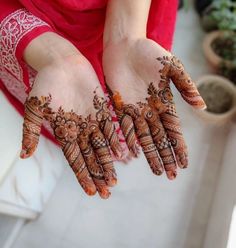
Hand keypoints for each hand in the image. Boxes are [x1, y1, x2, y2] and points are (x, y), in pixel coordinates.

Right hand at [20, 55, 121, 198]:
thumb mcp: (35, 108)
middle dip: (98, 174)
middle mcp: (80, 131)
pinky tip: (123, 153)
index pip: (75, 160)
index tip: (92, 192)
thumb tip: (24, 156)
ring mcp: (92, 121)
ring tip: (115, 179)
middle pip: (91, 158)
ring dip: (109, 163)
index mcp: (65, 133)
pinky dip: (116, 140)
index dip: (83, 176)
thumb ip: (30, 132)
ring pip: (102, 146)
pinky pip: (111, 128)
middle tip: (107, 191)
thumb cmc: (46, 84)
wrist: (62, 63)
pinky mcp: (102, 110)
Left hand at [103, 38, 205, 179]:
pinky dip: (130, 140)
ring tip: (155, 170)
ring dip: (150, 154)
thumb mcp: (172, 66)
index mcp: (164, 102)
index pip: (174, 130)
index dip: (179, 147)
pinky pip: (125, 127)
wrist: (125, 46)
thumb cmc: (149, 53)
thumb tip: (202, 106)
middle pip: (160, 138)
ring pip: (144, 137)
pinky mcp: (120, 106)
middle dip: (165, 156)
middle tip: (170, 175)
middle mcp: (150, 110)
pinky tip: (134, 154)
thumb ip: (185, 86)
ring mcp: (135, 110)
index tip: (184, 163)